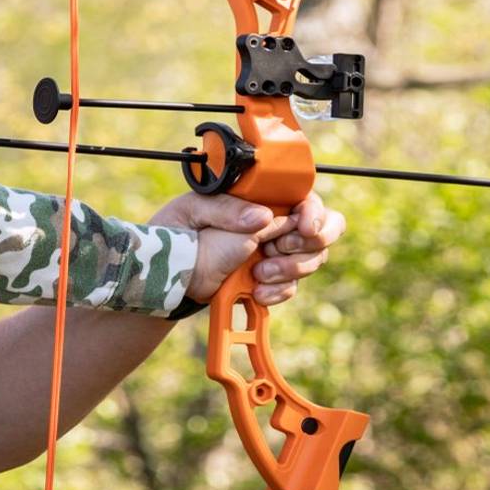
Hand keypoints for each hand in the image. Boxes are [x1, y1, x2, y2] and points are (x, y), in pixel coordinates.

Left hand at [151, 190, 344, 306]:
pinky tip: (256, 291)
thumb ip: (230, 208)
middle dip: (310, 244)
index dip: (315, 212)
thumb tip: (263, 217)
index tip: (305, 227)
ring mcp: (275, 253)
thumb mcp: (197, 208)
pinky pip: (290, 287)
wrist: (168, 272)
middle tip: (280, 248)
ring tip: (260, 271)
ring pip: (311, 260)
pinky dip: (277, 291)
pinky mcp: (269, 279)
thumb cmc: (179, 231)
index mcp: (262, 198)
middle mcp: (275, 224)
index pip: (306, 198)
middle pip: (321, 231)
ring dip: (291, 268)